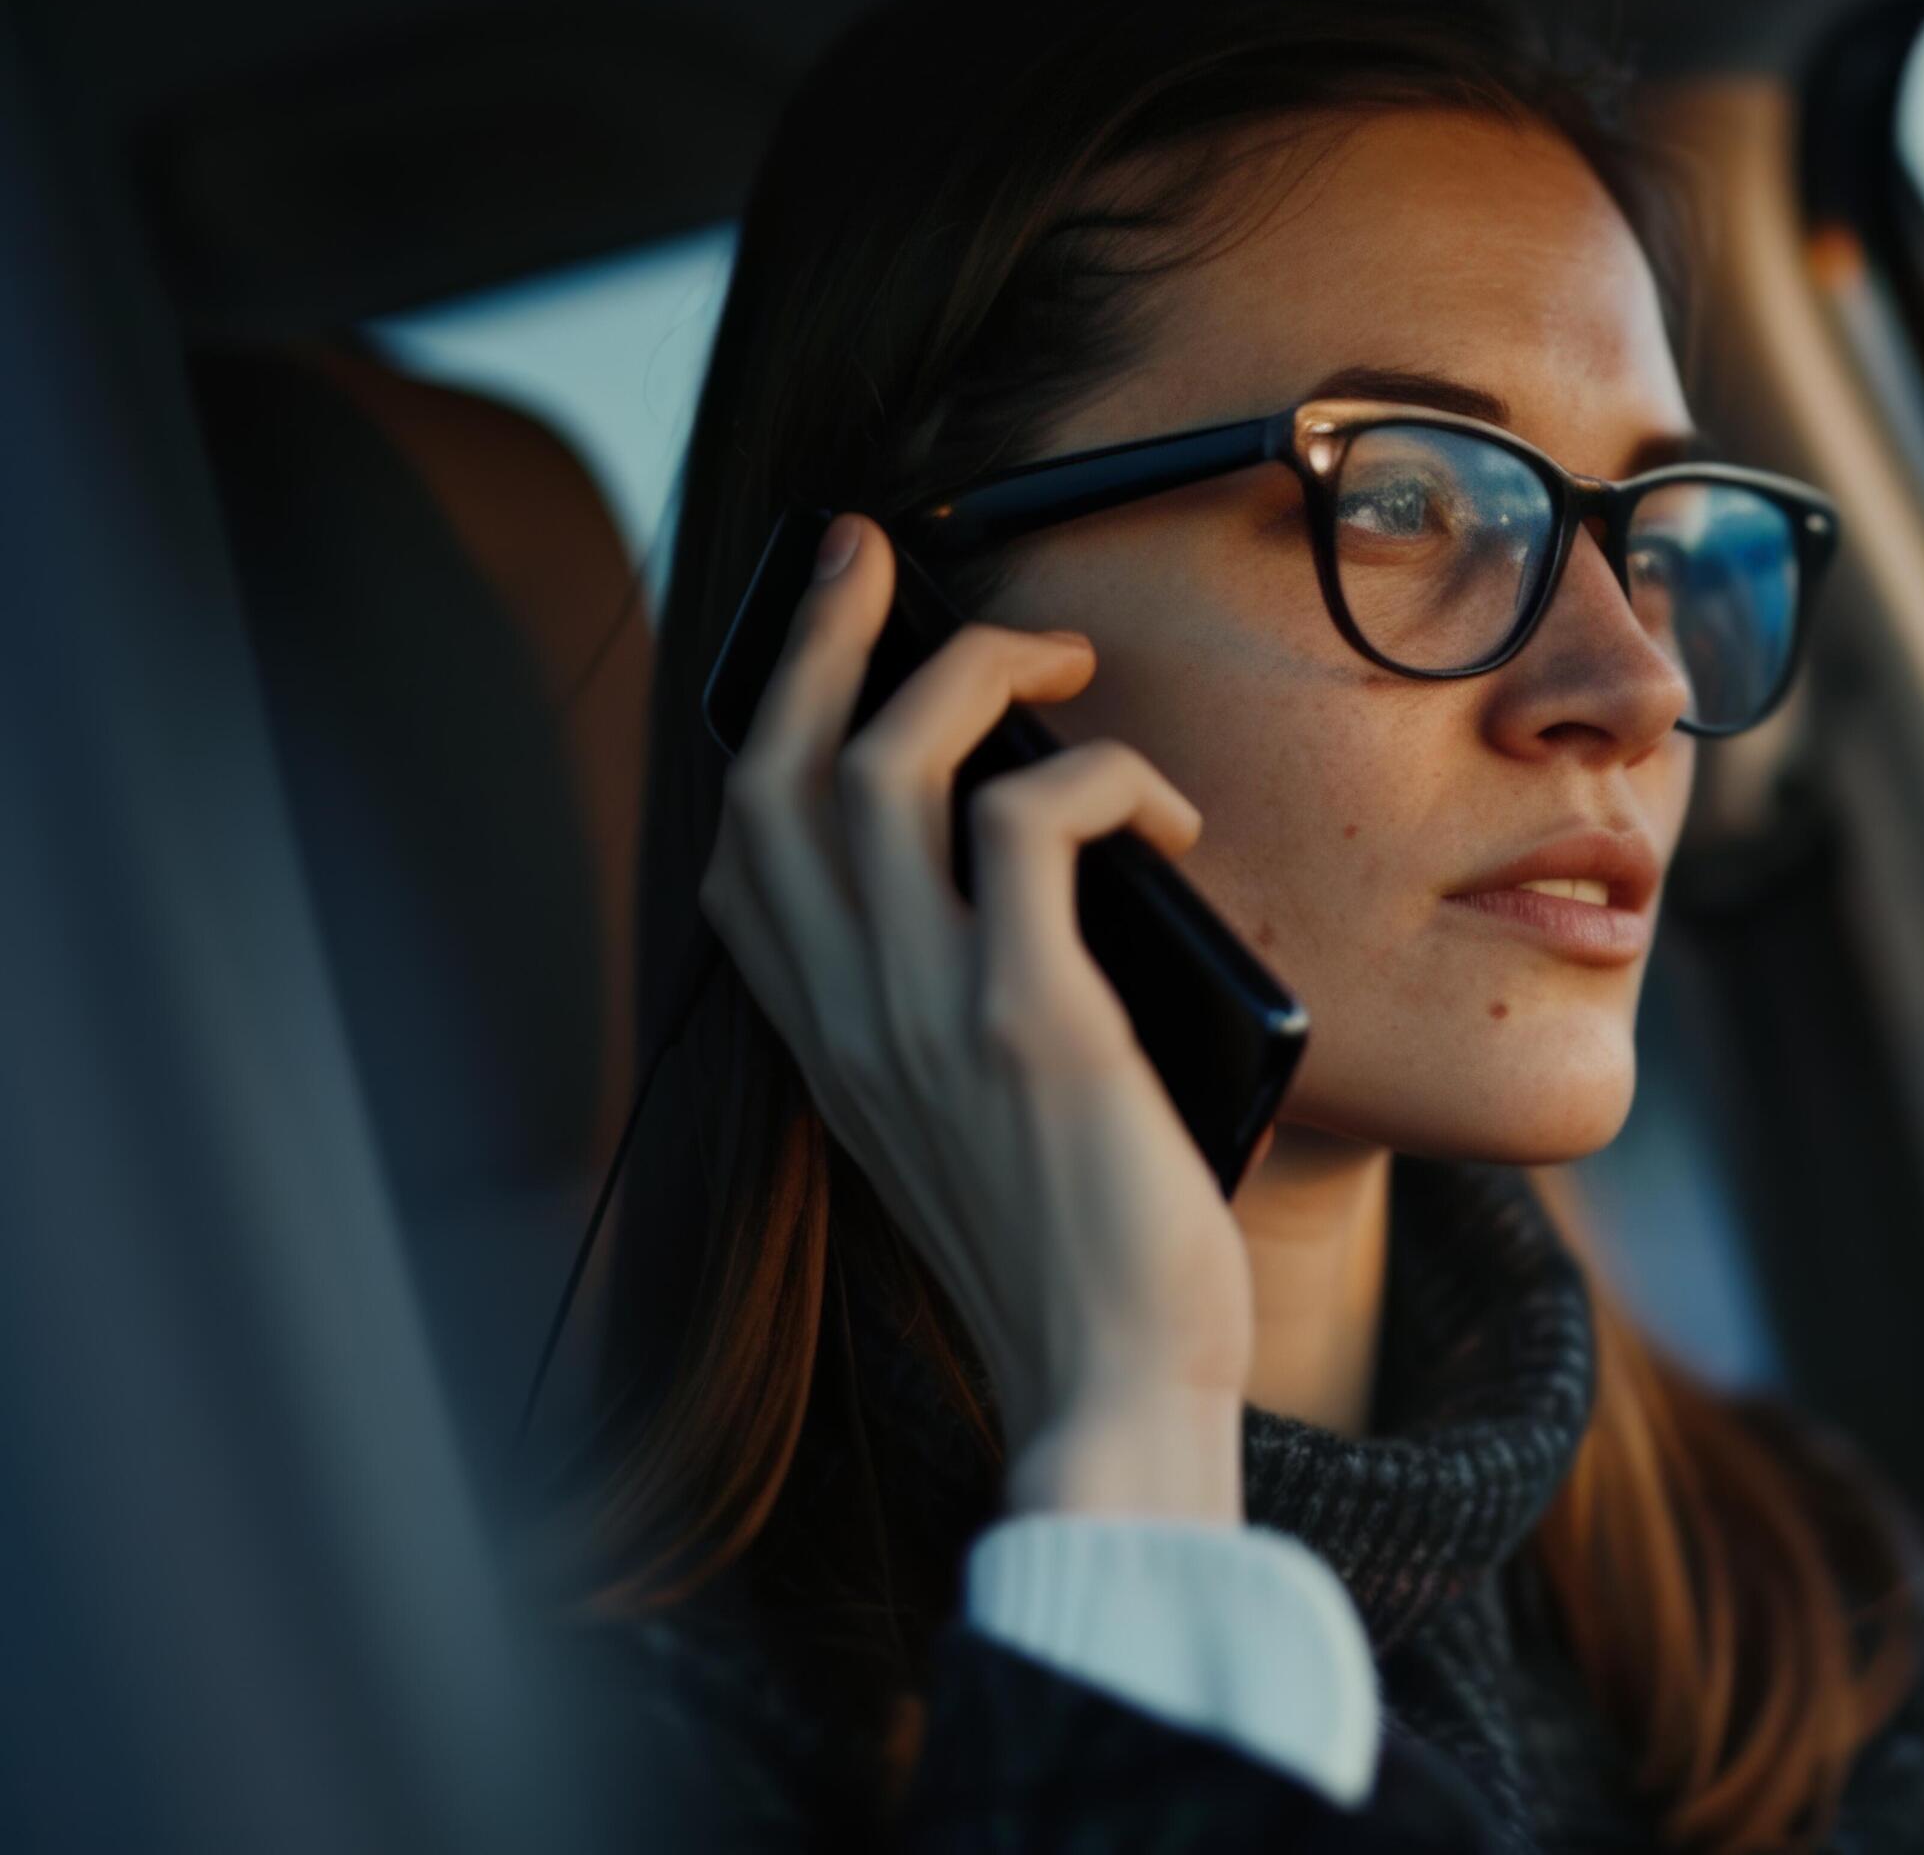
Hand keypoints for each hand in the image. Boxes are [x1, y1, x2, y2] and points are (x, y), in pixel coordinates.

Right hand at [697, 513, 1247, 1521]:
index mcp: (826, 1047)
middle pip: (776, 767)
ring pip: (878, 763)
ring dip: (970, 669)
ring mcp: (919, 1016)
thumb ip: (963, 1020)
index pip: (740, 852)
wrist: (1109, 1393)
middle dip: (823, 634)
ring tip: (1060, 658)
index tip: (826, 639)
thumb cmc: (1079, 1265)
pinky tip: (1164, 817)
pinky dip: (1099, 775)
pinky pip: (1026, 820)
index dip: (771, 724)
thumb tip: (1044, 897)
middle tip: (879, 549)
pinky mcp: (1023, 1024)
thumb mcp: (978, 1130)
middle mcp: (844, 1020)